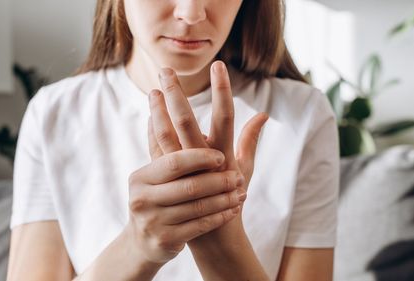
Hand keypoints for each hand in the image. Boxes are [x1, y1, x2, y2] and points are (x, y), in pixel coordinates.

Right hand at [124, 147, 243, 264]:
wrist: (144, 241)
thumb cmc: (158, 197)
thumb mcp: (158, 172)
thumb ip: (163, 137)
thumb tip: (156, 92)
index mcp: (142, 176)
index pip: (174, 162)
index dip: (199, 158)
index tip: (222, 156)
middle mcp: (143, 198)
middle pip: (189, 186)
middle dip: (217, 180)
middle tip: (238, 176)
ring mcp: (152, 221)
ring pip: (198, 207)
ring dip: (223, 199)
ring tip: (241, 192)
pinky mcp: (165, 240)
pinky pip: (200, 226)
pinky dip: (219, 216)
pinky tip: (233, 210)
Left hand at [148, 61, 267, 241]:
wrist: (213, 234)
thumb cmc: (232, 198)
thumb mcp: (245, 168)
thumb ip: (250, 138)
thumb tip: (263, 113)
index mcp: (225, 154)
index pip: (225, 115)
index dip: (222, 90)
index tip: (219, 66)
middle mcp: (203, 160)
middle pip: (186, 121)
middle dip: (175, 94)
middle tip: (166, 70)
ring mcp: (183, 170)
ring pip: (165, 135)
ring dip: (157, 110)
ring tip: (152, 89)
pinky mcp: (169, 180)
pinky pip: (157, 150)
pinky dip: (153, 131)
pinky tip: (150, 115)